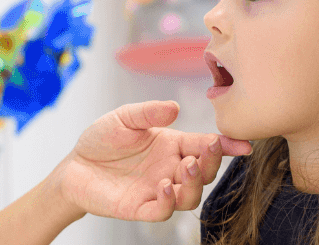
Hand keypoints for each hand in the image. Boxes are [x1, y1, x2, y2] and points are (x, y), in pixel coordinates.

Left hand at [54, 100, 250, 222]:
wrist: (75, 165)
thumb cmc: (102, 139)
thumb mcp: (124, 117)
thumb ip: (149, 112)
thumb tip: (176, 107)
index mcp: (172, 145)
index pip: (205, 146)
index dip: (226, 146)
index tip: (244, 145)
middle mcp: (170, 169)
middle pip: (205, 173)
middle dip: (211, 164)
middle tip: (203, 153)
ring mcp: (158, 190)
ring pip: (191, 196)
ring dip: (195, 183)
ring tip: (186, 167)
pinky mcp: (140, 207)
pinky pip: (163, 211)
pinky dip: (169, 201)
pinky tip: (165, 186)